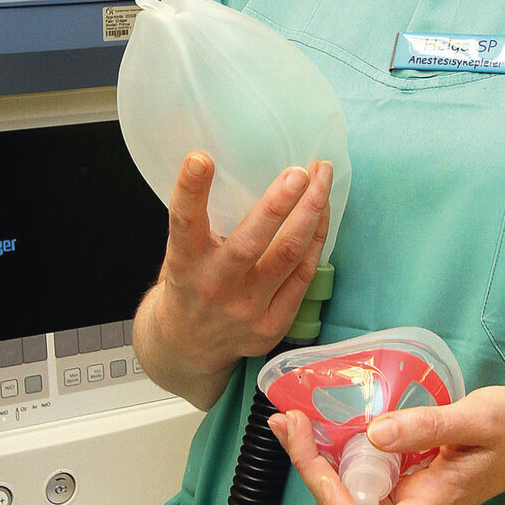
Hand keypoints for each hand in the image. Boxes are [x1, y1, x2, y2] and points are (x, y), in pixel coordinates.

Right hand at [144, 152, 331, 383]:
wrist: (186, 346)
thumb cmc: (190, 282)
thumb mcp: (182, 252)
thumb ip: (204, 222)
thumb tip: (243, 165)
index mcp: (184, 263)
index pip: (184, 223)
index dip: (190, 190)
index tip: (200, 159)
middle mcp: (214, 287)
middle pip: (250, 244)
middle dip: (278, 204)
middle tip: (299, 171)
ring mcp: (246, 310)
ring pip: (289, 255)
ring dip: (311, 212)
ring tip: (322, 178)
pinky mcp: (272, 324)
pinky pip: (303, 275)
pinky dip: (316, 239)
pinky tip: (322, 212)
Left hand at [269, 385, 504, 504]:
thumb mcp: (479, 419)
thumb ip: (429, 427)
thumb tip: (375, 434)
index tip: (315, 459)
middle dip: (310, 472)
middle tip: (286, 424)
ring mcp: (405, 496)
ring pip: (347, 495)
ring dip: (314, 462)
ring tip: (289, 422)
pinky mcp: (401, 478)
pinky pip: (360, 475)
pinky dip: (333, 452)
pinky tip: (317, 425)